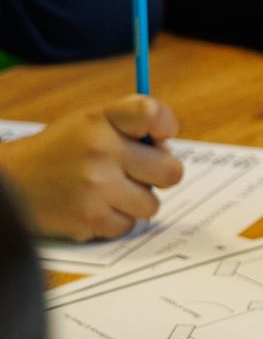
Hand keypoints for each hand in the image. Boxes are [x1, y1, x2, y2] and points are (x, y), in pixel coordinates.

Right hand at [0, 95, 184, 240]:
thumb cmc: (63, 150)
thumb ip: (133, 129)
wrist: (13, 180)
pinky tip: (94, 206)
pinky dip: (115, 220)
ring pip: (151, 204)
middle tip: (135, 173)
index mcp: (102, 119)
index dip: (166, 127)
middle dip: (158, 176)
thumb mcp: (92, 123)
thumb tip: (168, 151)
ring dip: (135, 202)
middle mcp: (100, 149)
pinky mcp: (89, 217)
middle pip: (171, 171)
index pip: (153, 113)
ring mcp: (95, 185)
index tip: (159, 137)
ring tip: (107, 190)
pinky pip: (129, 225)